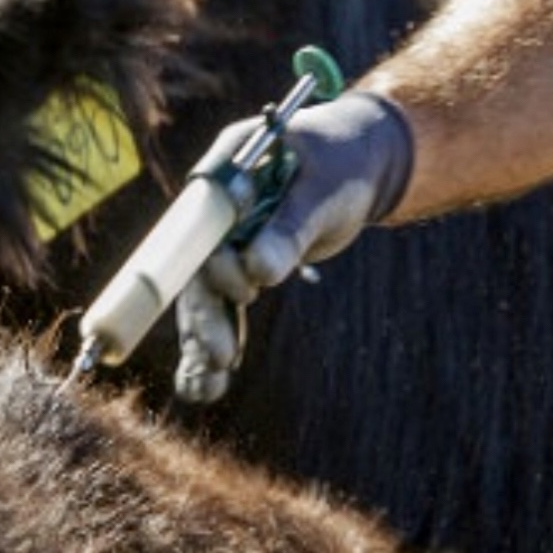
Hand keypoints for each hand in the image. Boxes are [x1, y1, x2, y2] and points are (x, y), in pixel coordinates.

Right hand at [173, 91, 412, 402]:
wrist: (356, 163)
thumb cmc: (341, 164)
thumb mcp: (324, 190)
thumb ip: (291, 227)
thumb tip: (259, 271)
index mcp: (223, 173)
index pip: (199, 222)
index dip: (206, 262)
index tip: (239, 293)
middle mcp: (212, 210)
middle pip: (196, 267)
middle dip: (205, 315)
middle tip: (222, 356)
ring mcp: (222, 241)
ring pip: (204, 297)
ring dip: (203, 341)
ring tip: (205, 389)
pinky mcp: (237, 268)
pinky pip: (219, 309)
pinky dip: (212, 345)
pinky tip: (205, 387)